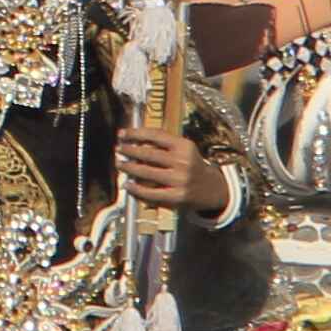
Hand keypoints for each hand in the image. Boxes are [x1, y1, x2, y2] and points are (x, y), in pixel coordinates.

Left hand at [116, 122, 232, 220]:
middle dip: (129, 150)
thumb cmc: (191, 166)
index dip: (136, 134)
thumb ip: (164, 144)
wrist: (212, 189)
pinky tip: (128, 185)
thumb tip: (134, 140)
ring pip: (146, 172)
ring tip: (120, 164)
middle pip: (148, 153)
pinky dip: (136, 189)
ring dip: (129, 167)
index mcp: (185, 146)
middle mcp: (183, 162)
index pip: (156, 135)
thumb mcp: (184, 150)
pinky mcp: (176, 197)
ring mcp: (180, 180)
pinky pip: (150, 193)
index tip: (122, 134)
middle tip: (118, 149)